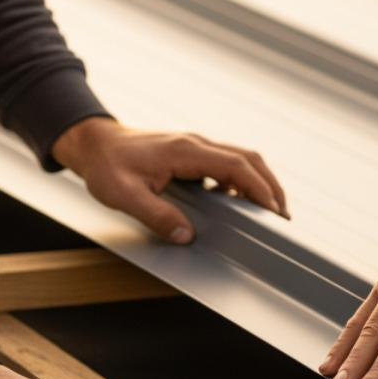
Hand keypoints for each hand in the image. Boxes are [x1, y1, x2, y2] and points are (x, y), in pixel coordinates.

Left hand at [51, 116, 286, 243]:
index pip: (236, 165)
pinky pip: (227, 163)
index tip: (273, 211)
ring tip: (269, 210)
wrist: (94, 143)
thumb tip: (186, 235)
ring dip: (259, 182)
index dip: (258, 188)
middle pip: (248, 159)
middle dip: (270, 186)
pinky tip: (239, 201)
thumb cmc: (106, 165)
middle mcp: (196, 144)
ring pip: (241, 159)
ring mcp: (196, 147)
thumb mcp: (124, 195)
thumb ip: (156, 215)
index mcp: (185, 151)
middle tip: (282, 215)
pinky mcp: (192, 153)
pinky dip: (243, 181)